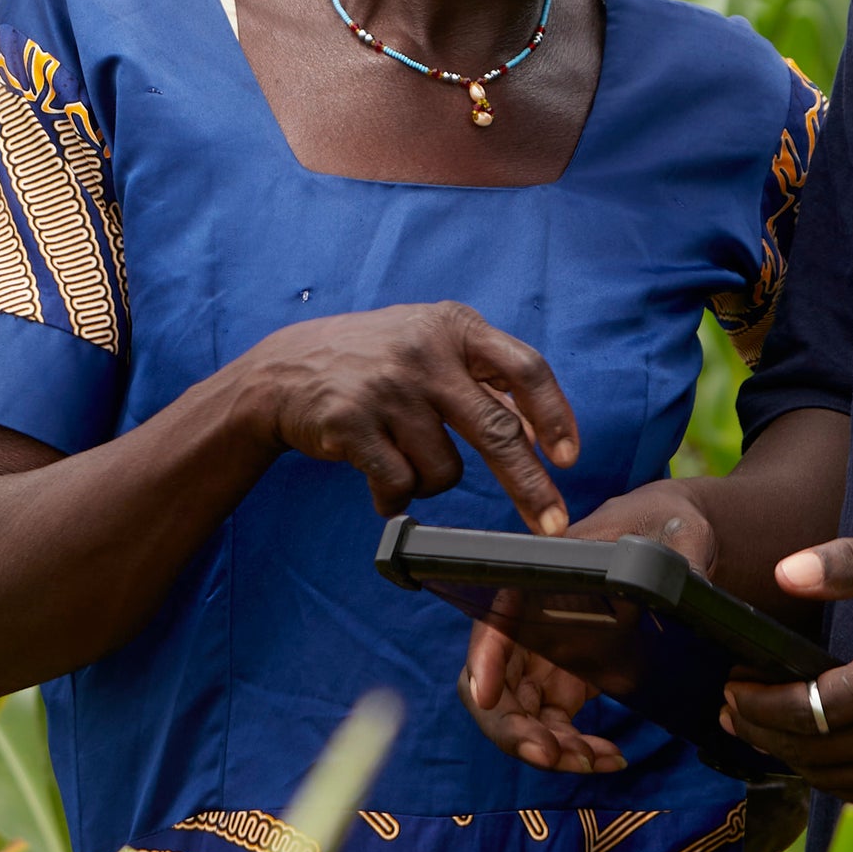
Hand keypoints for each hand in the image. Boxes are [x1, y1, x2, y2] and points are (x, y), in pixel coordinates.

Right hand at [234, 302, 583, 527]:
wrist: (283, 370)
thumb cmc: (373, 362)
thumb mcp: (430, 345)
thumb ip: (482, 377)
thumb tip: (540, 433)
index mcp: (453, 326)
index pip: (525, 368)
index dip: (554, 415)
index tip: (569, 458)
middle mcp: (425, 351)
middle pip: (498, 431)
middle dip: (530, 486)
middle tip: (552, 525)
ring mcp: (388, 388)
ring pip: (445, 471)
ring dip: (428, 479)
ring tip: (398, 451)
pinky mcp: (352, 424)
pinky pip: (399, 488)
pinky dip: (393, 497)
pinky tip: (374, 471)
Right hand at [462, 483, 717, 773]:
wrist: (677, 538)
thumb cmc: (666, 524)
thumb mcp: (675, 533)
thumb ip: (678, 555)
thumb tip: (687, 577)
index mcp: (544, 579)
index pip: (496, 621)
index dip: (484, 660)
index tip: (488, 699)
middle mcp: (533, 621)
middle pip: (497, 683)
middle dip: (514, 727)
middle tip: (551, 756)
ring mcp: (548, 655)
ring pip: (524, 713)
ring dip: (548, 747)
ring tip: (593, 761)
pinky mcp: (569, 678)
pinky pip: (554, 724)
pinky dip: (573, 749)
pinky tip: (608, 757)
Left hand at [721, 520, 852, 803]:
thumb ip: (848, 559)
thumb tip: (787, 573)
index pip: (814, 707)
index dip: (763, 702)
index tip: (733, 682)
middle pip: (817, 751)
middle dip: (762, 731)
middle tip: (731, 705)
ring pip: (836, 779)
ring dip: (788, 757)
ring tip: (756, 725)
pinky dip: (827, 774)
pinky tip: (805, 747)